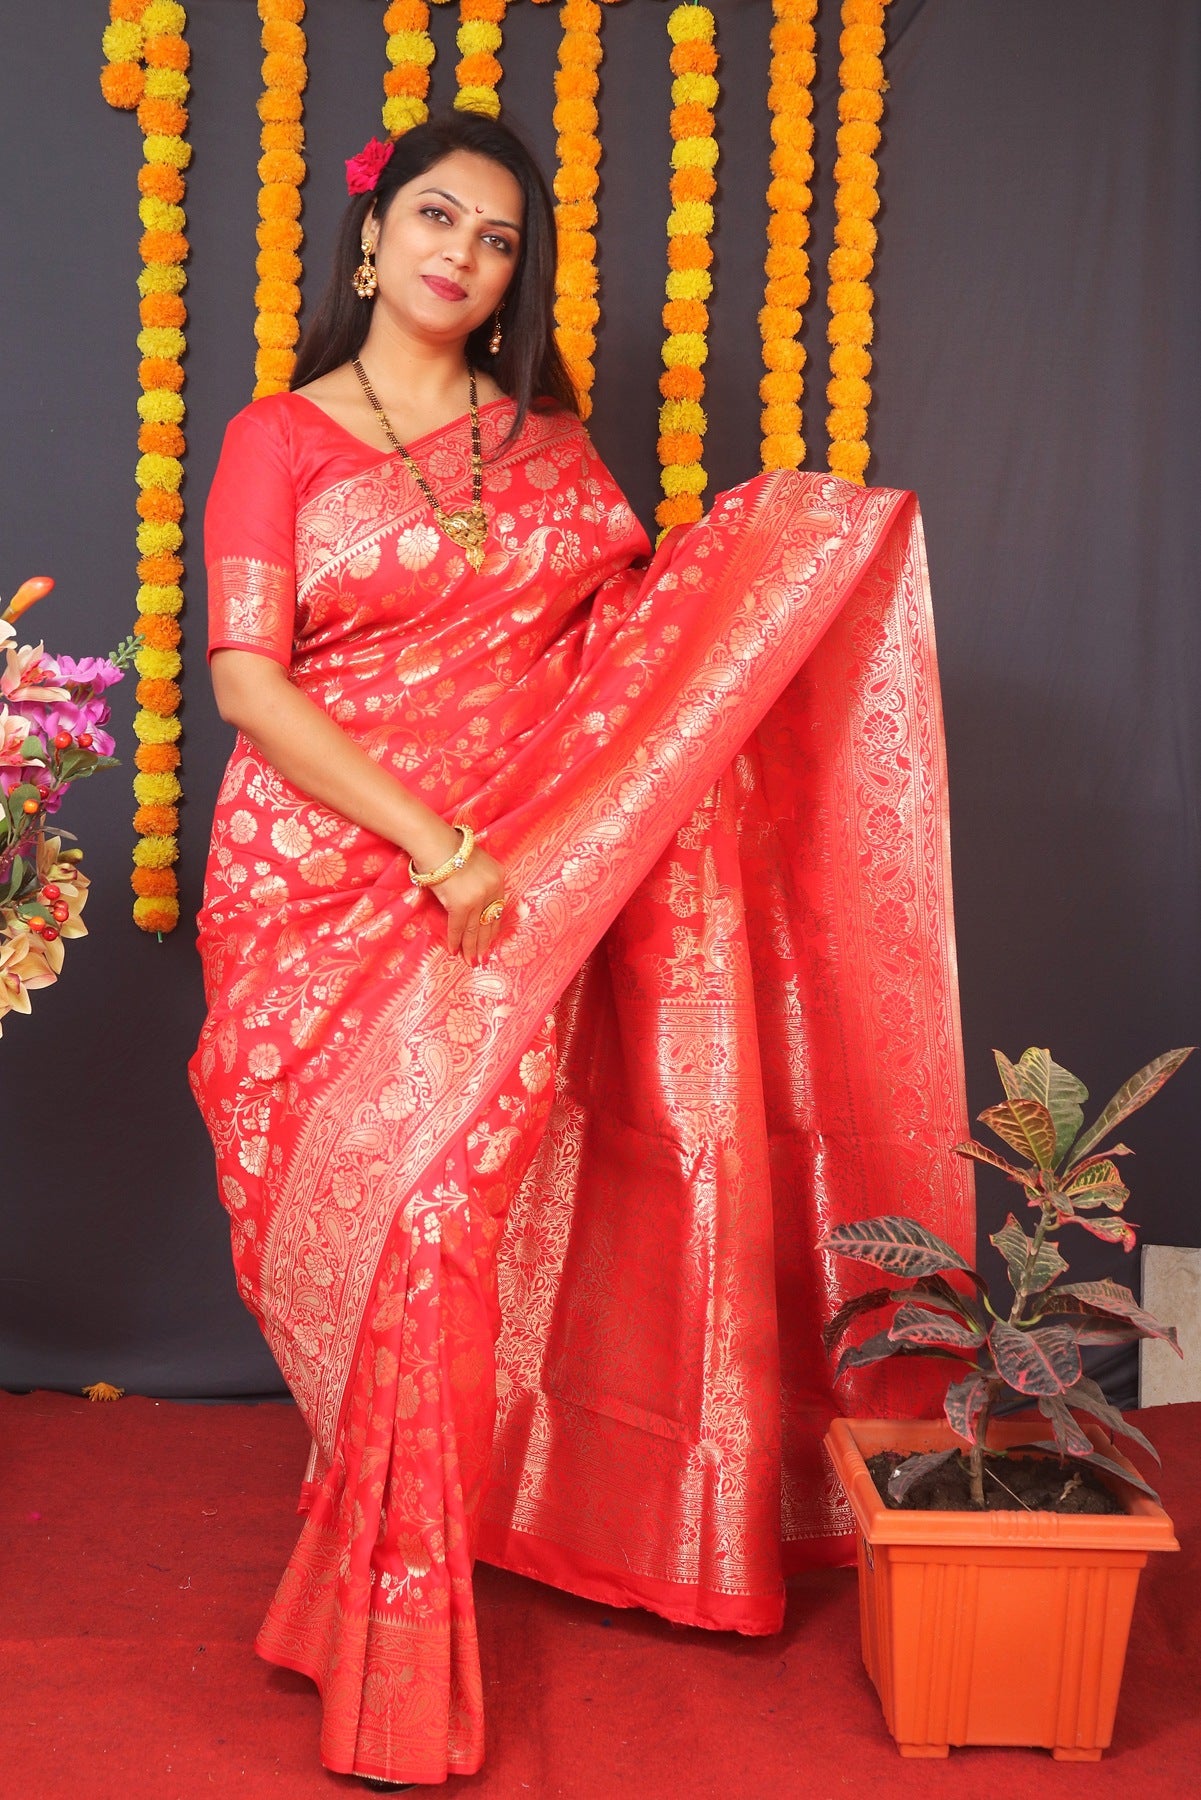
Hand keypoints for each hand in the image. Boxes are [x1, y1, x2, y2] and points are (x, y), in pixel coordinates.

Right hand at [429, 845, 506, 964]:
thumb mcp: (474, 863)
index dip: (492, 927)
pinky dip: (456, 940)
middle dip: (485, 942)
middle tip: (482, 958)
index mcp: (499, 877)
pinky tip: (455, 951)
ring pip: (475, 929)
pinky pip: (459, 927)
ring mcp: (478, 898)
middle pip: (489, 921)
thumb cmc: (448, 849)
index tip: (490, 940)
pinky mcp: (461, 904)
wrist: (434, 842)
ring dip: (472, 947)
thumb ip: (479, 881)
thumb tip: (471, 903)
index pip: (498, 909)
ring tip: (471, 961)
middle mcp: (492, 888)